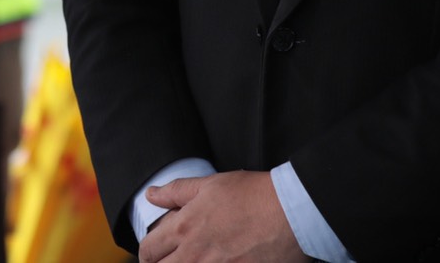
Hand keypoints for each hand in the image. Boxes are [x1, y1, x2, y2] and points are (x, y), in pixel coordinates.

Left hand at [139, 171, 304, 262]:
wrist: (291, 213)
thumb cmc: (254, 196)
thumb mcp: (210, 184)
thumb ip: (176, 192)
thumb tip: (152, 194)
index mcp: (185, 227)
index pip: (149, 249)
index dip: (148, 251)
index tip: (154, 251)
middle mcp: (195, 254)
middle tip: (169, 259)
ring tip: (194, 260)